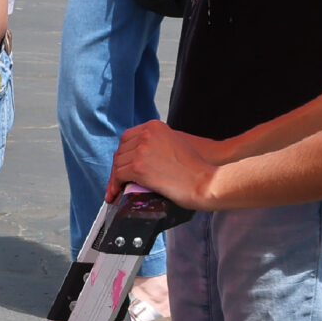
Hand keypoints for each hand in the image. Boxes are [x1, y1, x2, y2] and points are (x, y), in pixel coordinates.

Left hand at [108, 120, 222, 209]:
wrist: (206, 181)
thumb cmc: (196, 167)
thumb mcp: (176, 142)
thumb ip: (158, 142)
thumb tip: (142, 153)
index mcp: (154, 126)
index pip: (128, 138)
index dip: (124, 153)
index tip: (122, 165)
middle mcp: (146, 134)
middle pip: (121, 151)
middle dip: (118, 167)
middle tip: (117, 180)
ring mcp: (141, 150)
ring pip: (118, 164)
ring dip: (115, 178)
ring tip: (115, 190)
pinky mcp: (138, 167)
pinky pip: (118, 176)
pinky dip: (115, 186)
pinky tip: (116, 194)